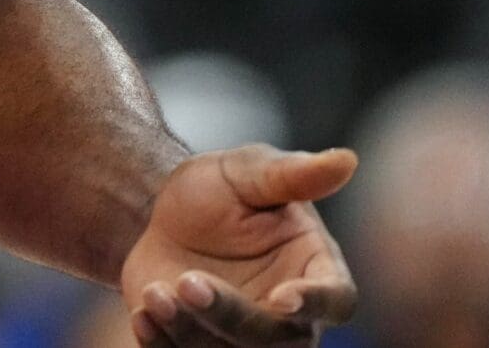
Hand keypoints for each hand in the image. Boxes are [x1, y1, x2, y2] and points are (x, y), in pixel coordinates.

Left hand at [124, 144, 358, 345]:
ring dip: (189, 331)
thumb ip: (293, 174)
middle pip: (276, 338)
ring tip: (155, 294)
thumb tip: (345, 159)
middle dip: (230, 315)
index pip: (336, 299)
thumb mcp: (247, 172)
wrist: (162, 217)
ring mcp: (246, 341)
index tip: (283, 298)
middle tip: (187, 282)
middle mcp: (290, 318)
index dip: (315, 303)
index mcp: (317, 271)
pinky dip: (161, 344)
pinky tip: (143, 315)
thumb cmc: (219, 190)